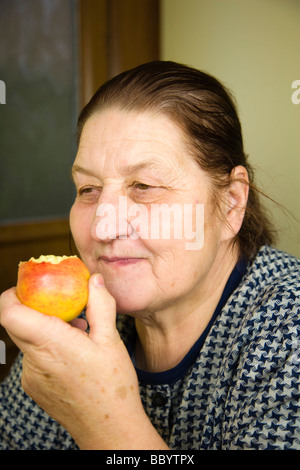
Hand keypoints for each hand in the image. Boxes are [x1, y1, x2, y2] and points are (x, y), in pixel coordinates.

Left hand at [0, 274, 167, 448]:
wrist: (108, 429)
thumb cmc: (112, 387)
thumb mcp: (111, 340)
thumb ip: (100, 306)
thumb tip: (94, 280)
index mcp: (52, 344)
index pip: (10, 314)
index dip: (12, 295)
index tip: (28, 286)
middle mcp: (34, 361)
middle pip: (16, 324)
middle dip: (34, 308)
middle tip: (60, 304)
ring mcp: (30, 377)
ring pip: (26, 340)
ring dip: (44, 329)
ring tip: (76, 332)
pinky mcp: (33, 387)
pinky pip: (32, 357)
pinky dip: (46, 347)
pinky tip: (71, 353)